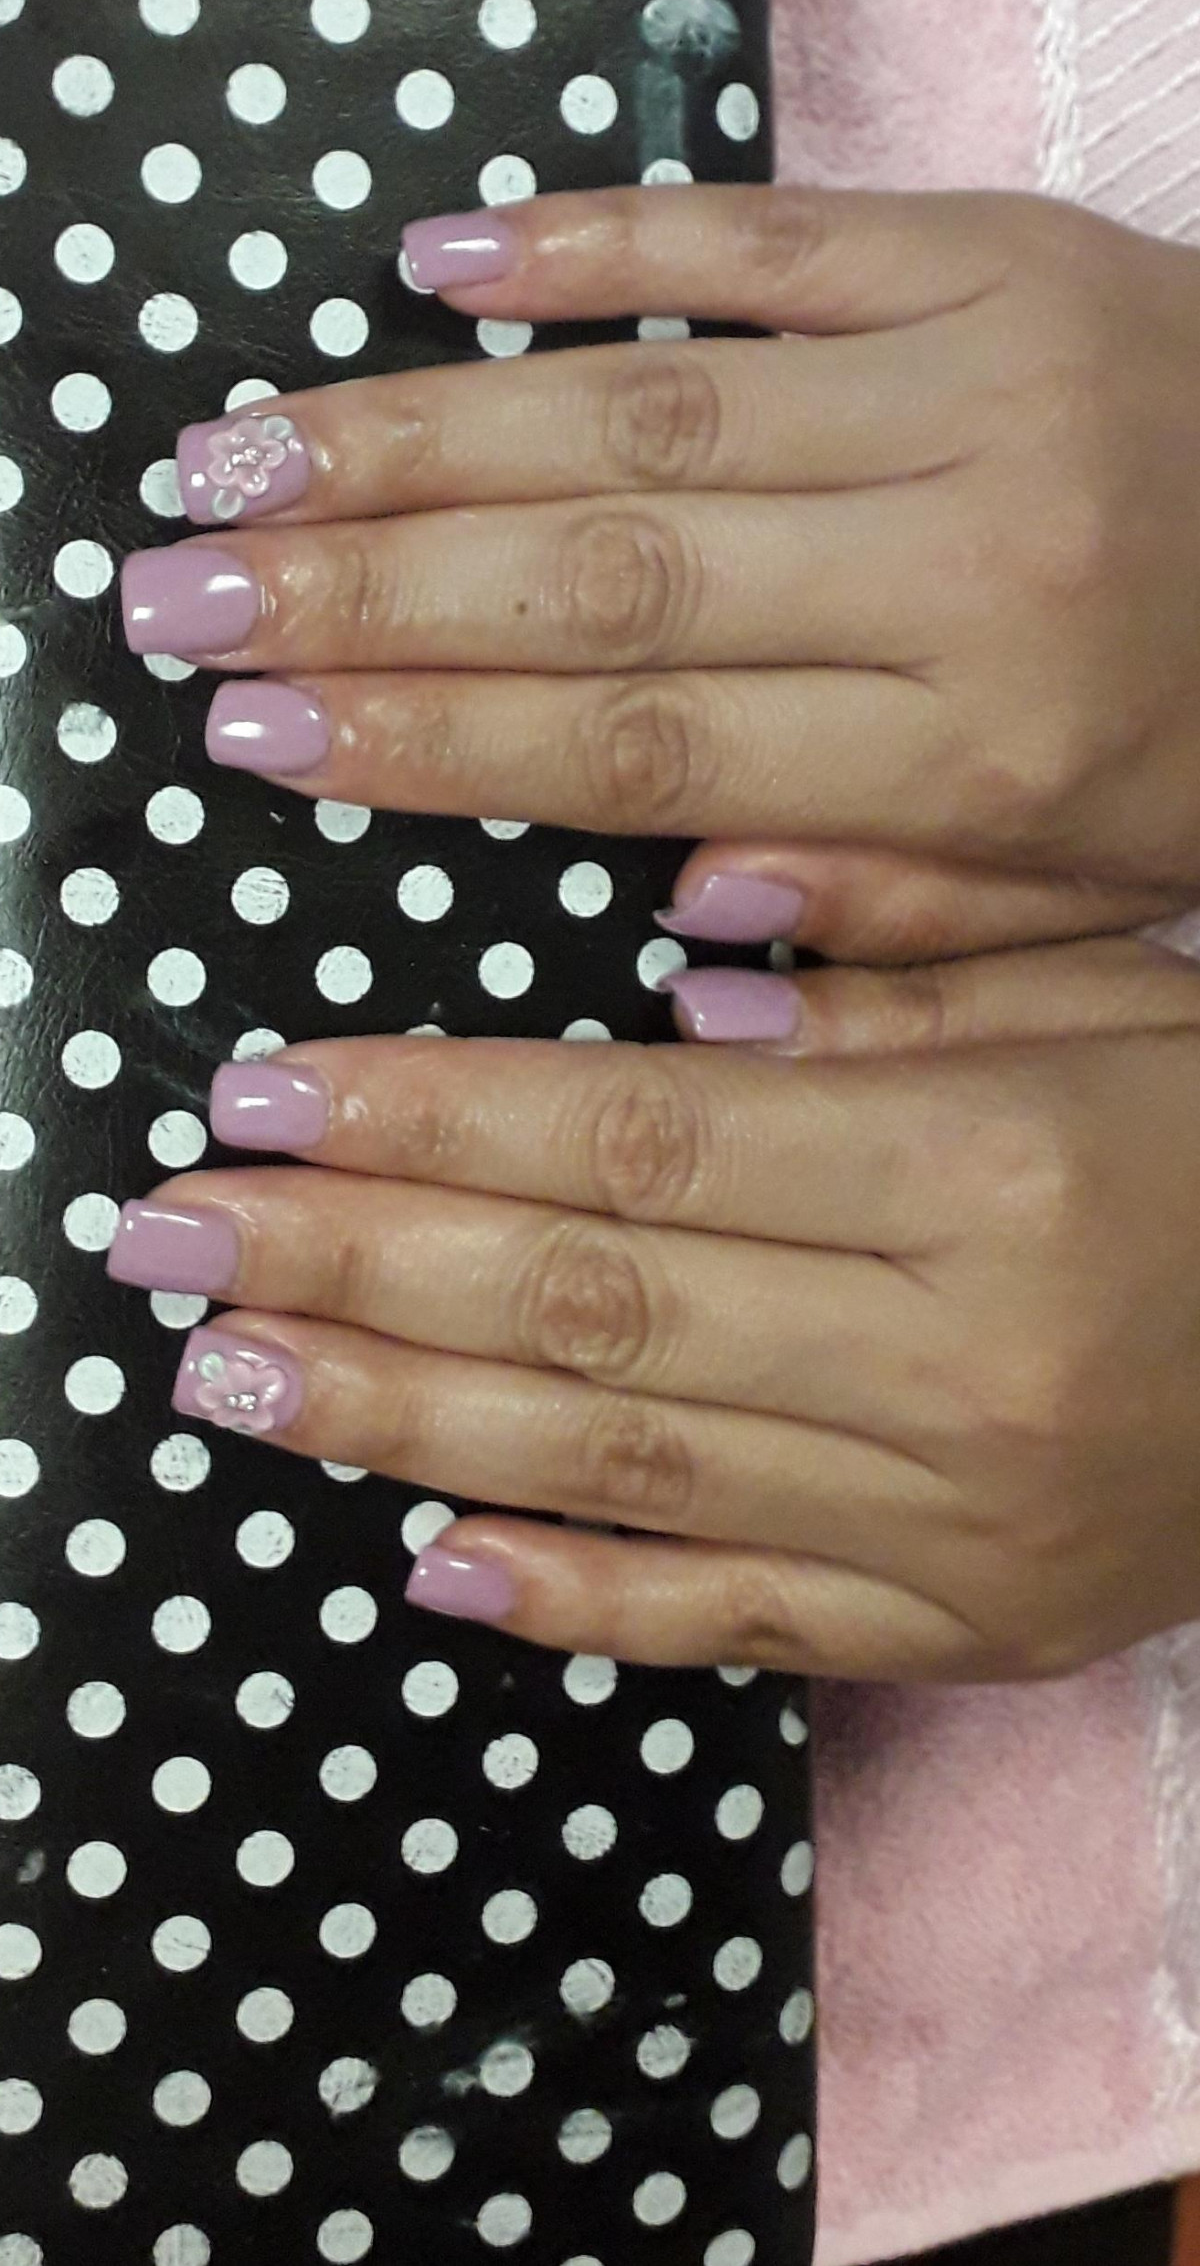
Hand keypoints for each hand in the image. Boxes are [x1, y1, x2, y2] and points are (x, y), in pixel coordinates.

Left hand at [108, 935, 1199, 1682]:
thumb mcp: (1112, 994)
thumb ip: (900, 977)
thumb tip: (674, 968)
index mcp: (998, 1168)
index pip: (646, 1140)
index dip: (432, 1120)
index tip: (258, 1094)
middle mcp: (964, 1362)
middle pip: (594, 1307)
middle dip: (358, 1271)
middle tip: (174, 1240)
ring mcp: (964, 1524)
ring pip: (627, 1470)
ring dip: (401, 1425)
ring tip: (231, 1380)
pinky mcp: (977, 1629)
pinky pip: (742, 1623)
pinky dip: (576, 1601)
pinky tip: (425, 1563)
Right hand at [121, 184, 1199, 951]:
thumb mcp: (1113, 899)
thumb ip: (902, 917)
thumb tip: (676, 900)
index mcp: (997, 737)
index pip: (649, 742)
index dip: (430, 741)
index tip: (252, 737)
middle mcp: (975, 546)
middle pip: (605, 568)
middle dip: (363, 587)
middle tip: (172, 595)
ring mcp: (984, 367)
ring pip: (646, 398)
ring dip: (419, 425)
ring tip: (240, 453)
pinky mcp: (999, 240)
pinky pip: (766, 227)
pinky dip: (597, 240)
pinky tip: (436, 263)